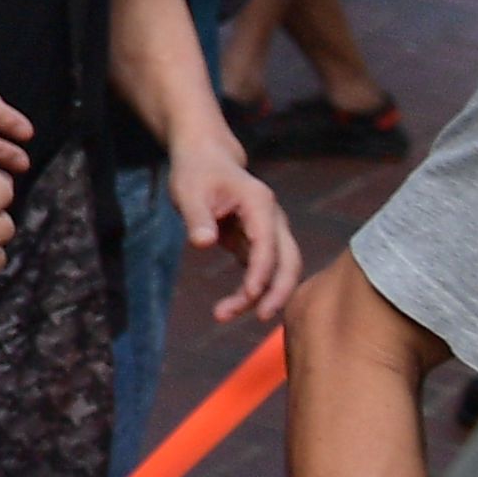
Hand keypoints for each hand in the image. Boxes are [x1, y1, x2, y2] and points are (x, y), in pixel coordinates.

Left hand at [168, 142, 303, 322]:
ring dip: (258, 296)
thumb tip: (202, 244)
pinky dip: (250, 291)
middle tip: (259, 318)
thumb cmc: (196, 172)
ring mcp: (269, 232)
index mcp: (260, 204)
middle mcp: (273, 219)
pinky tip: (231, 307)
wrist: (204, 158)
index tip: (248, 296)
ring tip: (223, 315)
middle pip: (289, 262)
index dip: (262, 272)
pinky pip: (261, 272)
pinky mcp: (257, 243)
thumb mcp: (188, 191)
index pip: (268, 244)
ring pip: (277, 271)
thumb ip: (197, 218)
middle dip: (277, 292)